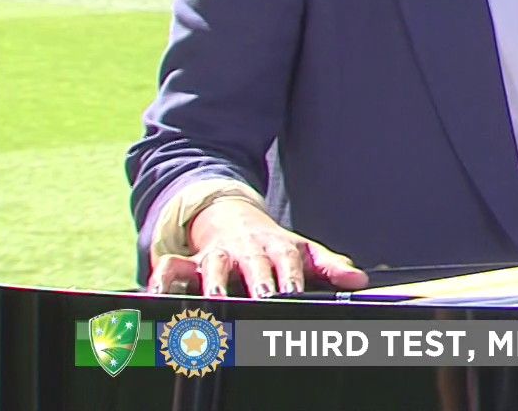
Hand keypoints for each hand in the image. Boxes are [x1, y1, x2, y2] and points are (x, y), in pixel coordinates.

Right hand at [148, 198, 367, 297]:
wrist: (234, 218)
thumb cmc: (275, 246)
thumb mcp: (304, 251)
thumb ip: (330, 266)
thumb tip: (360, 280)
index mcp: (278, 247)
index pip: (287, 261)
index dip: (291, 276)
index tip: (295, 293)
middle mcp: (247, 250)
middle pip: (252, 263)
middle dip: (257, 280)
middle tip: (262, 298)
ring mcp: (217, 255)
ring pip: (212, 266)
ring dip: (213, 282)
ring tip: (214, 300)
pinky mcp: (189, 263)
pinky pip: (171, 268)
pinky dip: (162, 278)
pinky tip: (158, 293)